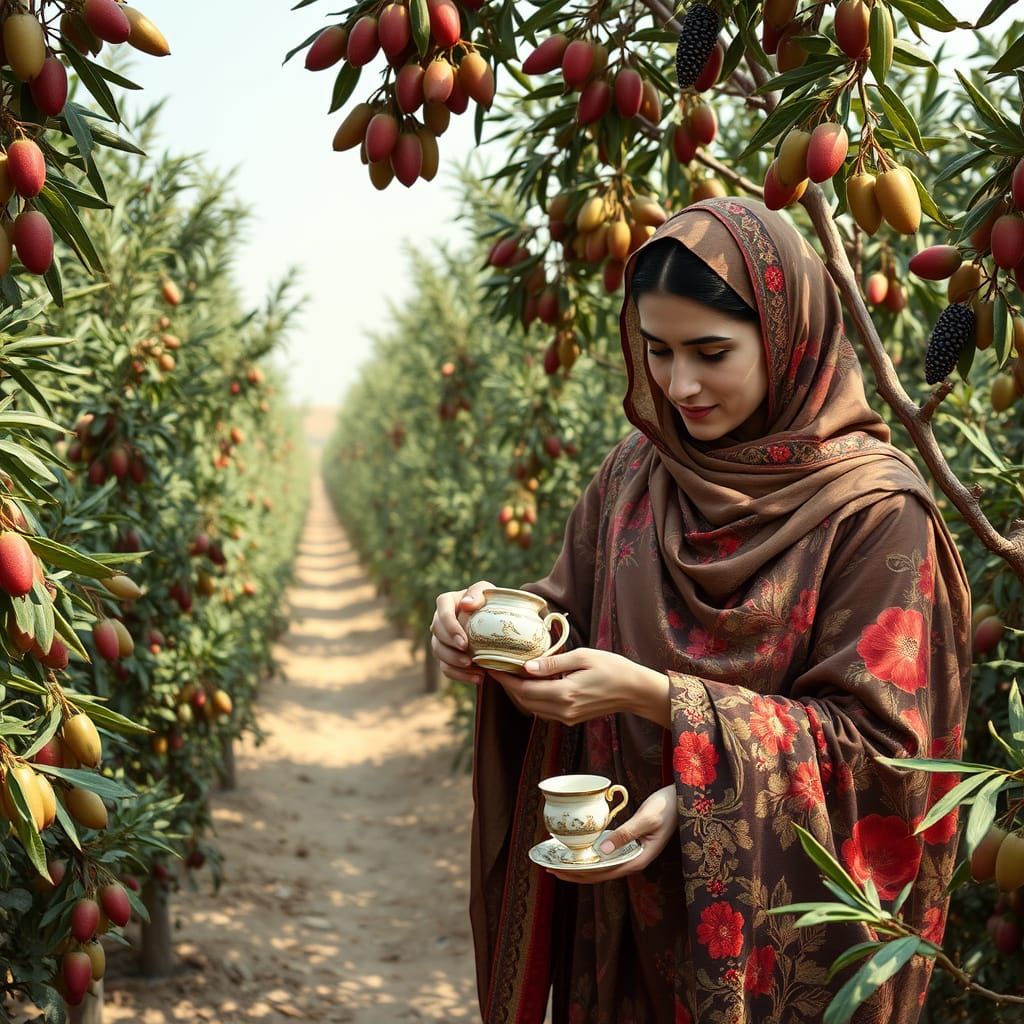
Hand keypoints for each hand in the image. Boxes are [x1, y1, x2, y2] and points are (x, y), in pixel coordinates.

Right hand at [430, 580, 494, 684]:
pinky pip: (445, 668)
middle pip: (437, 634)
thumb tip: (466, 604)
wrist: (494, 620)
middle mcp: (439, 620)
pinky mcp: (445, 655)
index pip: (442, 612)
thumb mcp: (488, 592)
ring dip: (454, 662)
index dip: (450, 628)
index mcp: (447, 602)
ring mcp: (440, 638)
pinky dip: (460, 675)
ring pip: (438, 652)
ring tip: (473, 667)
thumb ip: (478, 593)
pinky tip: (478, 678)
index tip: (464, 642)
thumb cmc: (490, 602)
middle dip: (451, 648)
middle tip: (469, 658)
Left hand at [489, 648, 669, 726]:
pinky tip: (531, 683)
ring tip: (509, 674)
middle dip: (508, 686)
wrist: (636, 690)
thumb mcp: (583, 657)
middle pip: (525, 701)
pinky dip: (533, 698)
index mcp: (566, 693)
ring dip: (519, 693)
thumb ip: (553, 663)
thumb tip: (526, 666)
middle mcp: (564, 710)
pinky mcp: (573, 718)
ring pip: (533, 708)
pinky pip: (545, 711)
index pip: (525, 690)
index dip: (506, 679)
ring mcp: (568, 717)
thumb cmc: (613, 668)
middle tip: (496, 668)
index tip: (492, 666)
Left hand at [546, 784, 676, 884]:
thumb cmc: (666, 807)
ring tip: (559, 862)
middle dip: (575, 873)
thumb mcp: (646, 819)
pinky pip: (607, 854)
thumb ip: (625, 835)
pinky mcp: (630, 844)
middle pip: (600, 873)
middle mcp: (633, 860)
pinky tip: (580, 850)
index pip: (603, 874)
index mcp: (638, 860)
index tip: (559, 871)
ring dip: (582, 866)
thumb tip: (602, 851)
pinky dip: (591, 854)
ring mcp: (632, 853)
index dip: (580, 875)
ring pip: (602, 865)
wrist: (682, 799)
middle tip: (550, 869)